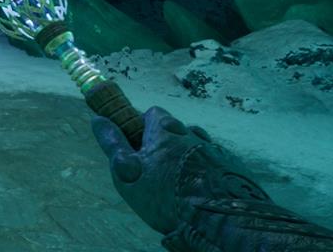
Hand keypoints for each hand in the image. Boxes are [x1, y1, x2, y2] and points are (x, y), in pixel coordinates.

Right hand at [92, 106, 267, 234]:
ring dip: (186, 158)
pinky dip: (205, 172)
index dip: (141, 125)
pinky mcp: (233, 169)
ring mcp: (215, 150)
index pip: (151, 113)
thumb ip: (112, 143)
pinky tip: (199, 191)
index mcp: (165, 129)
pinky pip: (214, 164)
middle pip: (175, 130)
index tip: (136, 143)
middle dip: (164, 144)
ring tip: (179, 184)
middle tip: (156, 170)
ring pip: (195, 147)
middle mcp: (192, 133)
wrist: (216, 219)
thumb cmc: (165, 194)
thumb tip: (98, 119)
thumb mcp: (126, 170)